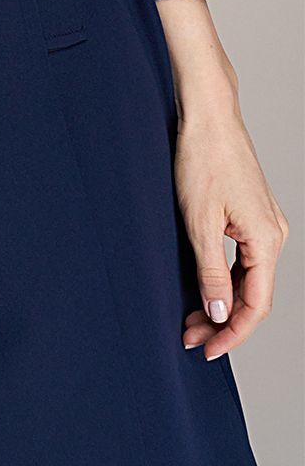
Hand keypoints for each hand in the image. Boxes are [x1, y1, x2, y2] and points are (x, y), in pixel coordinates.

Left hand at [174, 104, 289, 359]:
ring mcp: (265, 224)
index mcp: (267, 240)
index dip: (231, 333)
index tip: (207, 349)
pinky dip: (224, 278)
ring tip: (191, 318)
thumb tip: (220, 314)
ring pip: (249, 279)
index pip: (255, 306)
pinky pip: (244, 260)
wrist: (207, 115)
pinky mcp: (252, 214)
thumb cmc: (202, 159)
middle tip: (190, 337)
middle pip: (254, 296)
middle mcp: (274, 235)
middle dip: (223, 322)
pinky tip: (204, 288)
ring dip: (222, 301)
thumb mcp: (199, 223)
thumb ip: (211, 273)